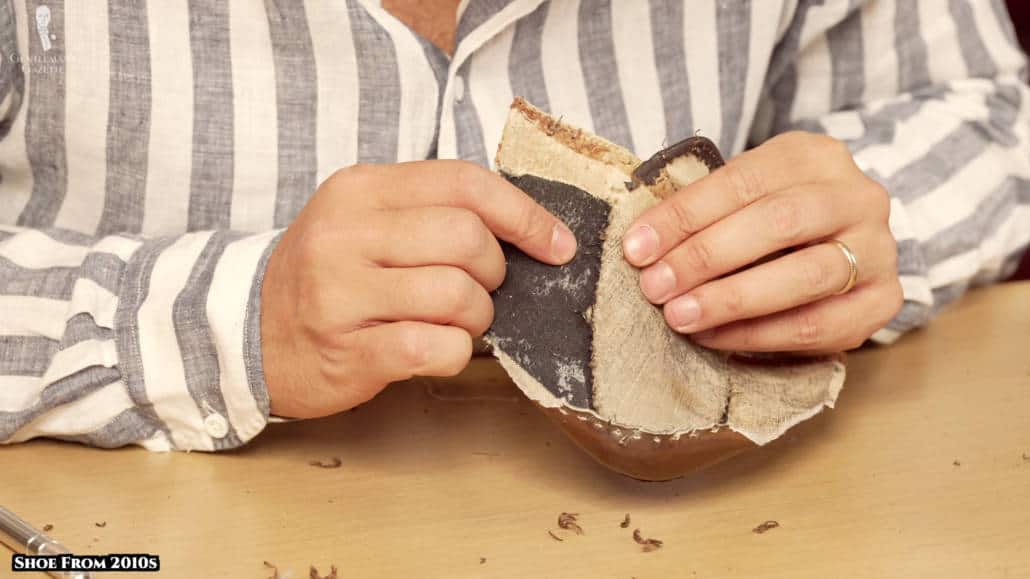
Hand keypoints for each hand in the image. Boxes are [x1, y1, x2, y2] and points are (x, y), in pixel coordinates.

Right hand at [261, 161, 576, 417]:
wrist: (248, 335)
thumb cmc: (329, 277)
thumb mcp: (366, 221)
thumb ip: (432, 212)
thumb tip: (529, 228)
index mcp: (359, 190)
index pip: (465, 183)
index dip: (524, 214)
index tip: (556, 244)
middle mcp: (345, 234)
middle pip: (467, 239)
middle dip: (494, 273)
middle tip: (478, 290)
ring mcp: (340, 293)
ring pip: (458, 295)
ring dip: (477, 317)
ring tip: (454, 322)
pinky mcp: (346, 350)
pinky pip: (437, 347)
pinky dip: (455, 352)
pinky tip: (436, 349)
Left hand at [621, 132, 902, 353]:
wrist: (847, 246)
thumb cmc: (774, 221)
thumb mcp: (745, 197)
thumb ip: (706, 210)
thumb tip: (641, 245)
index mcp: (814, 156)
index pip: (742, 180)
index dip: (685, 215)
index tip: (636, 247)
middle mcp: (856, 195)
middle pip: (778, 222)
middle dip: (705, 257)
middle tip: (654, 286)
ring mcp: (879, 249)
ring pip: (805, 275)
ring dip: (732, 299)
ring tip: (679, 316)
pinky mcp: (883, 301)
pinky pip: (817, 325)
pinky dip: (758, 335)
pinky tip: (713, 338)